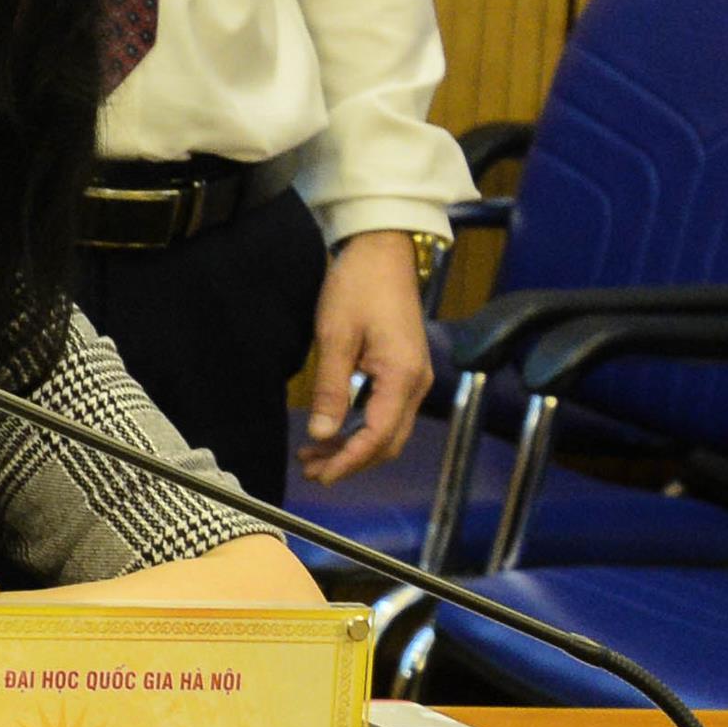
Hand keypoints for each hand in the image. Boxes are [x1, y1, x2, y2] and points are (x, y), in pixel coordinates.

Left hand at [300, 232, 429, 480]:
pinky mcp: (404, 371)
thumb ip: (332, 389)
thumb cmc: (357, 287)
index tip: (321, 475)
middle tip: (311, 470)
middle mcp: (415, 384)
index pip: (378, 437)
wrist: (382, 251)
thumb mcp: (335, 337)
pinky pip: (386, 411)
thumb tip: (322, 434)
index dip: (349, 461)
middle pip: (387, 441)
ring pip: (387, 429)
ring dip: (354, 446)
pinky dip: (360, 426)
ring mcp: (413, 378)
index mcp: (402, 378)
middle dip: (351, 461)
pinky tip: (333, 430)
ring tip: (314, 456)